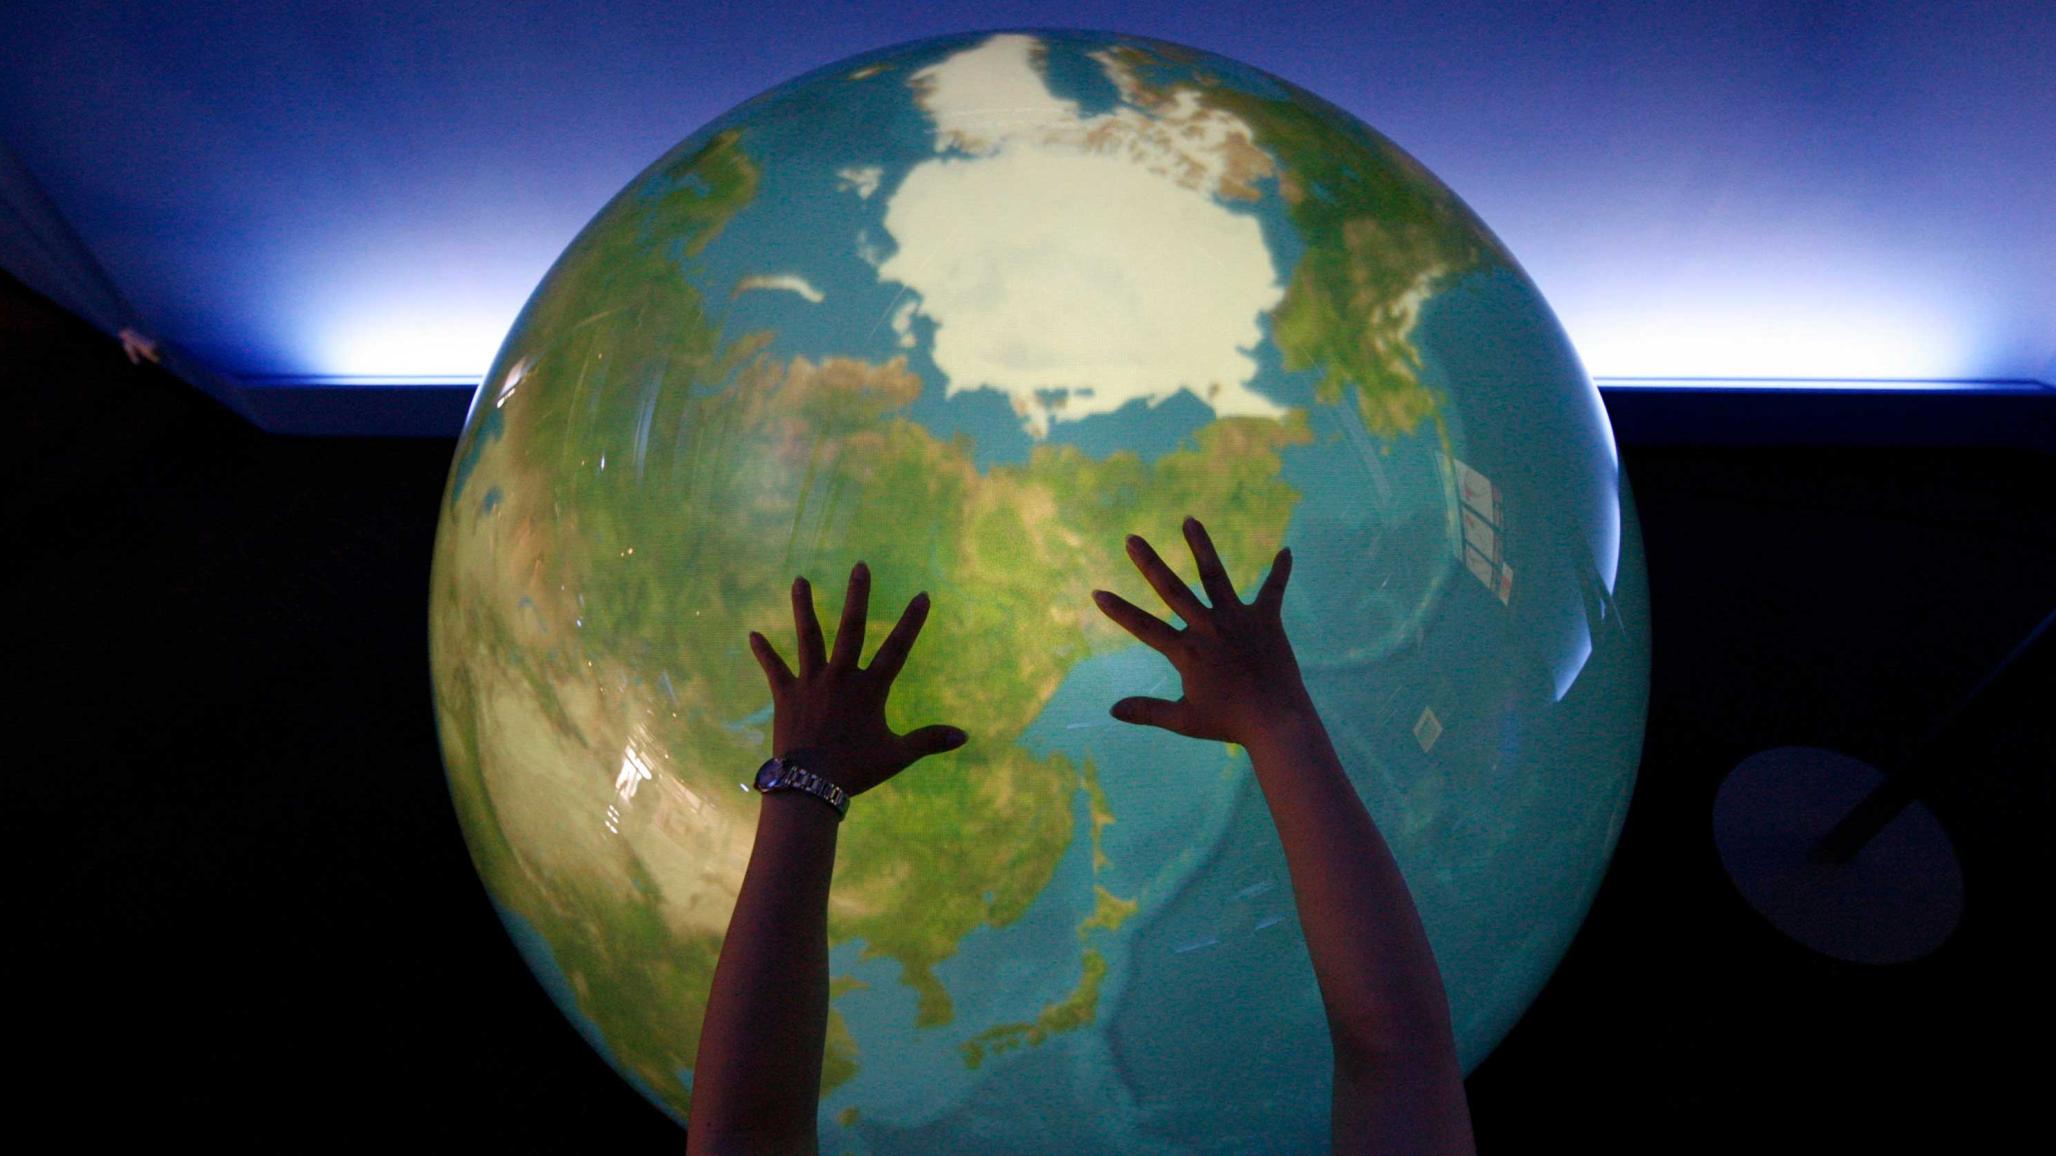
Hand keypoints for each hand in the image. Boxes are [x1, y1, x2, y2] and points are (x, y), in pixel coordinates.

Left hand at [747, 562, 967, 796]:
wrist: (810, 785)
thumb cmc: (856, 770)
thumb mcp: (897, 756)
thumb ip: (929, 740)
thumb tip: (964, 736)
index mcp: (869, 689)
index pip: (897, 649)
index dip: (911, 622)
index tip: (922, 595)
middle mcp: (841, 677)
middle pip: (851, 629)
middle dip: (857, 596)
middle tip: (860, 566)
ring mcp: (811, 683)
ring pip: (808, 637)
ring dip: (803, 607)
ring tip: (799, 579)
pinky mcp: (786, 695)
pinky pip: (774, 669)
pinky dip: (764, 653)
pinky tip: (752, 634)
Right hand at [1093, 516, 1310, 746]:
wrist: (1276, 721)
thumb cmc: (1229, 723)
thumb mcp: (1184, 720)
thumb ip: (1148, 711)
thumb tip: (1112, 711)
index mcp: (1187, 652)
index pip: (1144, 626)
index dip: (1119, 610)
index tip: (1097, 592)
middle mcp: (1208, 628)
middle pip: (1172, 589)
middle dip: (1149, 562)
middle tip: (1131, 538)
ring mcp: (1237, 620)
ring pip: (1214, 575)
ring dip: (1201, 546)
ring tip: (1190, 520)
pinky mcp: (1266, 620)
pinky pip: (1273, 590)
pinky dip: (1280, 572)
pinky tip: (1286, 551)